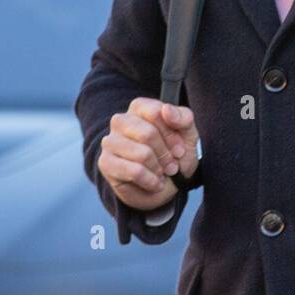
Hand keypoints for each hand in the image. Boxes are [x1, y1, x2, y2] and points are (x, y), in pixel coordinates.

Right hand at [98, 98, 200, 212]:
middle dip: (166, 154)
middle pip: (148, 134)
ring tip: (161, 173)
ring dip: (158, 168)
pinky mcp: (105, 163)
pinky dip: (150, 181)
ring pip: (141, 154)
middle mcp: (120, 121)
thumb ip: (183, 117)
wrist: (167, 186)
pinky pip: (133, 171)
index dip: (171, 135)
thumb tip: (167, 110)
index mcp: (139, 108)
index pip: (155, 112)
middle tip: (172, 165)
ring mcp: (110, 141)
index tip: (179, 149)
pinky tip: (153, 183)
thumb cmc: (175, 156)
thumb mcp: (188, 135)